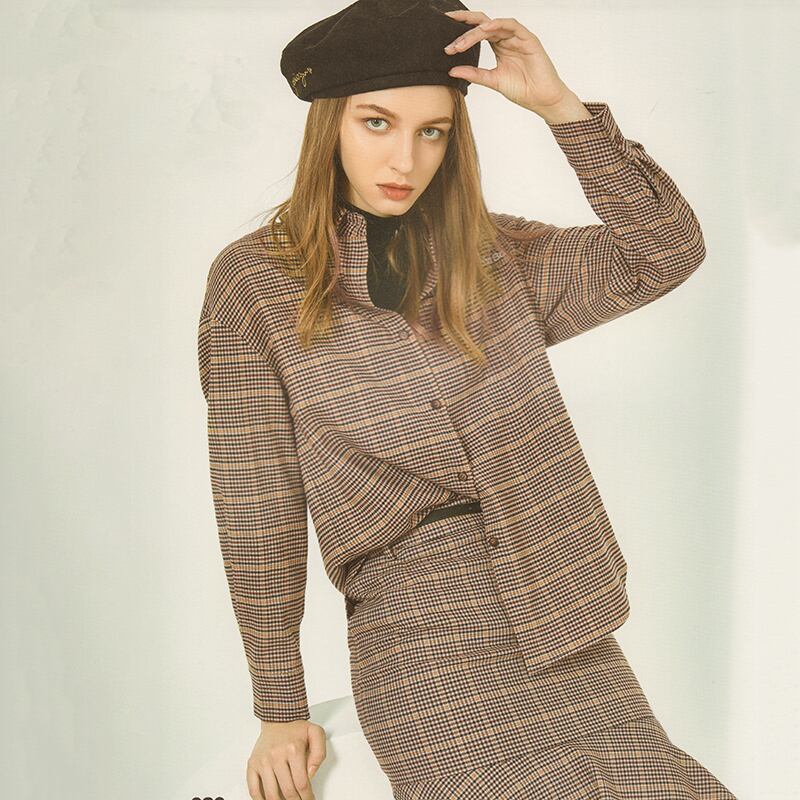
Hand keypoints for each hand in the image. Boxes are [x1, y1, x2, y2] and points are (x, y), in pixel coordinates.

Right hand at [247, 719, 326, 799]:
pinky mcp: (252, 764)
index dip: (307, 796)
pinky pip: (253, 789)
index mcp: (293, 749)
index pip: (301, 783)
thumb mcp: (316, 734)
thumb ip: (319, 754)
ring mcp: (263, 761)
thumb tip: (311, 773)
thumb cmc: (296, 727)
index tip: (309, 799)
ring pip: (271, 794)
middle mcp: (276, 755)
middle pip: (287, 791)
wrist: (278, 716)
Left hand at [442, 10, 576, 116]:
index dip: (461, 33)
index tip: (445, 42)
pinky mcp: (528, 39)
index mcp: (498, 46)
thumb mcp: (492, 81)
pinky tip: (484, 29)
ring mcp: (517, 37)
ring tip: (460, 42)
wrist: (542, 99)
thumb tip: (452, 71)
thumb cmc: (522, 89)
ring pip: (493, 24)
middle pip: (482, 23)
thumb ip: (474, 74)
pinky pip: (512, 25)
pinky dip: (497, 25)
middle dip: (464, 21)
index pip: (477, 33)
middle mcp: (506, 38)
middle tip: (447, 23)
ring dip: (475, 31)